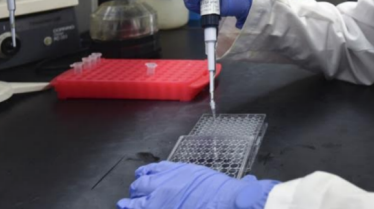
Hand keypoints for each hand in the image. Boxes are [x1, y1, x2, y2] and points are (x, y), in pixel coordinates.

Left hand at [117, 162, 277, 208]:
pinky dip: (129, 206)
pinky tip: (123, 206)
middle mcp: (167, 180)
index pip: (159, 169)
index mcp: (182, 171)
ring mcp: (160, 196)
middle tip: (134, 190)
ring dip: (131, 199)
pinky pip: (138, 207)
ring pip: (137, 194)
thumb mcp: (222, 183)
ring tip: (125, 202)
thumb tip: (249, 182)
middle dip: (138, 186)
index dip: (149, 173)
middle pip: (144, 180)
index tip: (145, 174)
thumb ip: (222, 182)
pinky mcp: (158, 207)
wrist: (225, 203)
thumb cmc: (225, 195)